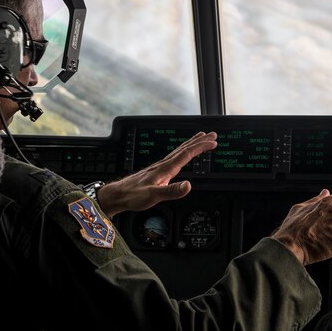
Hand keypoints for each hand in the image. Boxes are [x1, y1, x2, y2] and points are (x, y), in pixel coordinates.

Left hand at [96, 132, 216, 215]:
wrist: (119, 195)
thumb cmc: (134, 195)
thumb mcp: (153, 195)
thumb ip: (171, 191)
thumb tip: (188, 186)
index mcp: (165, 168)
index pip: (186, 154)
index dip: (201, 147)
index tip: (213, 142)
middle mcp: (164, 164)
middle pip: (185, 148)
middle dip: (200, 141)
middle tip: (212, 135)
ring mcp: (161, 167)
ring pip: (180, 151)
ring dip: (192, 144)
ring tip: (201, 138)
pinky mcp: (158, 171)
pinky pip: (175, 157)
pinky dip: (183, 152)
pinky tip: (184, 155)